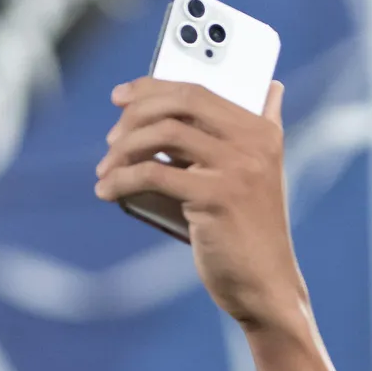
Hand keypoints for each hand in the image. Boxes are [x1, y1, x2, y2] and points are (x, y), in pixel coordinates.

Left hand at [93, 78, 307, 327]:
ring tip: (105, 169)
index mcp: (262, 129)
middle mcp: (254, 141)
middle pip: (181, 103)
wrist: (265, 283)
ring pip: (163, 134)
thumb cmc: (246, 232)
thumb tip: (256, 93)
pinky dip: (121, 179)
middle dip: (135, 114)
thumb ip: (243, 138)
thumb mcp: (253, 176)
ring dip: (123, 148)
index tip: (121, 95)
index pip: (199, 90)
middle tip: (110, 138)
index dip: (153, 87)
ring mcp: (238, 167)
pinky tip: (106, 191)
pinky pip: (154, 174)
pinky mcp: (216, 197)